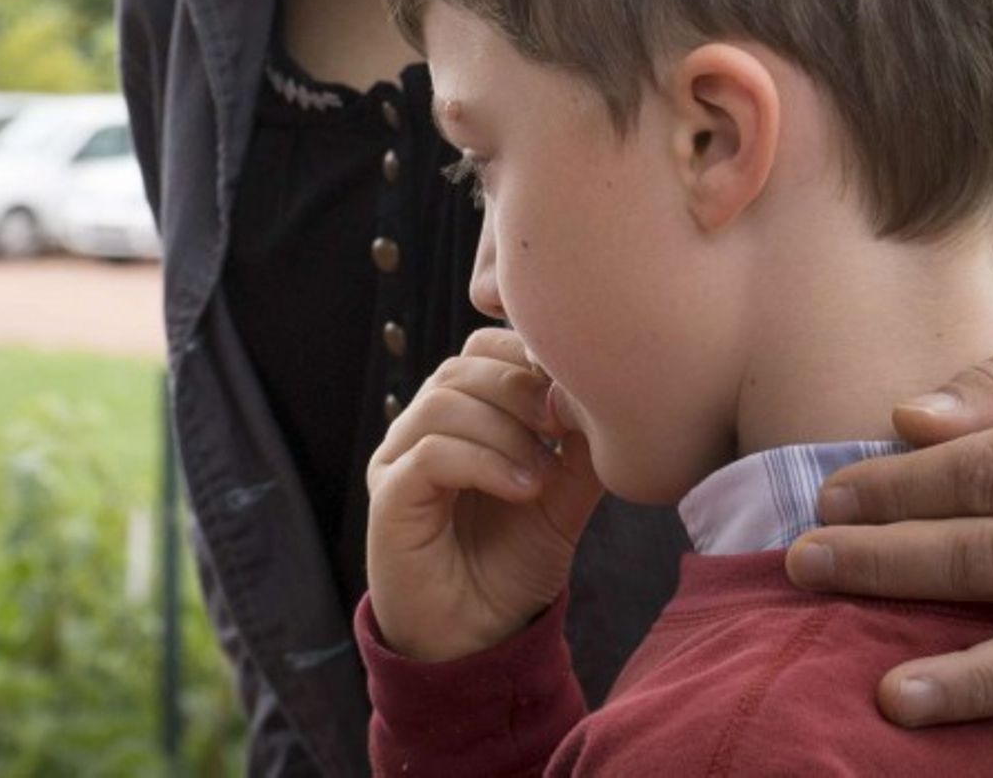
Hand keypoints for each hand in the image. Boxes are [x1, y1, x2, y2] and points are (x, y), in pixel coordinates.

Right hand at [366, 327, 602, 663]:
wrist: (476, 643)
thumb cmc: (511, 565)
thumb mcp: (561, 500)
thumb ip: (579, 451)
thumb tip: (603, 397)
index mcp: (459, 414)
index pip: (481, 349)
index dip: (523, 351)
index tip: (569, 385)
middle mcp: (421, 426)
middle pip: (461, 368)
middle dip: (518, 387)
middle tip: (561, 425)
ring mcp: (398, 458)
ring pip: (443, 404)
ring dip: (504, 430)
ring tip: (543, 474)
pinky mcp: (389, 496)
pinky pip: (429, 454)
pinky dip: (483, 462)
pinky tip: (523, 489)